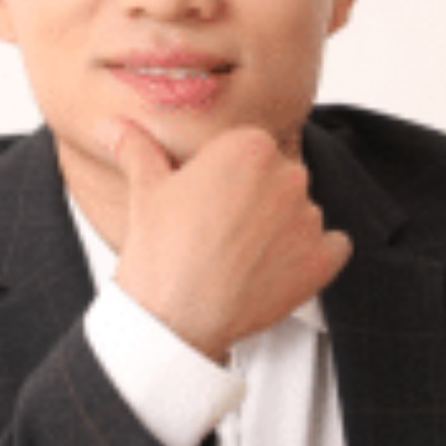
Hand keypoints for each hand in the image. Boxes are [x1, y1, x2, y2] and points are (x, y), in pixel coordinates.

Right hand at [96, 119, 352, 360]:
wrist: (173, 319)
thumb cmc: (160, 252)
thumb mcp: (146, 190)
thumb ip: (137, 148)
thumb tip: (112, 126)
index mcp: (249, 147)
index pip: (254, 150)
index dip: (232, 177)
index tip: (214, 200)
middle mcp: (288, 175)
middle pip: (282, 179)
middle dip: (260, 201)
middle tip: (224, 232)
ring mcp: (309, 219)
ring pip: (304, 214)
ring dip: (284, 230)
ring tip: (244, 257)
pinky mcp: (323, 260)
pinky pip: (334, 247)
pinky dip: (314, 257)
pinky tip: (279, 270)